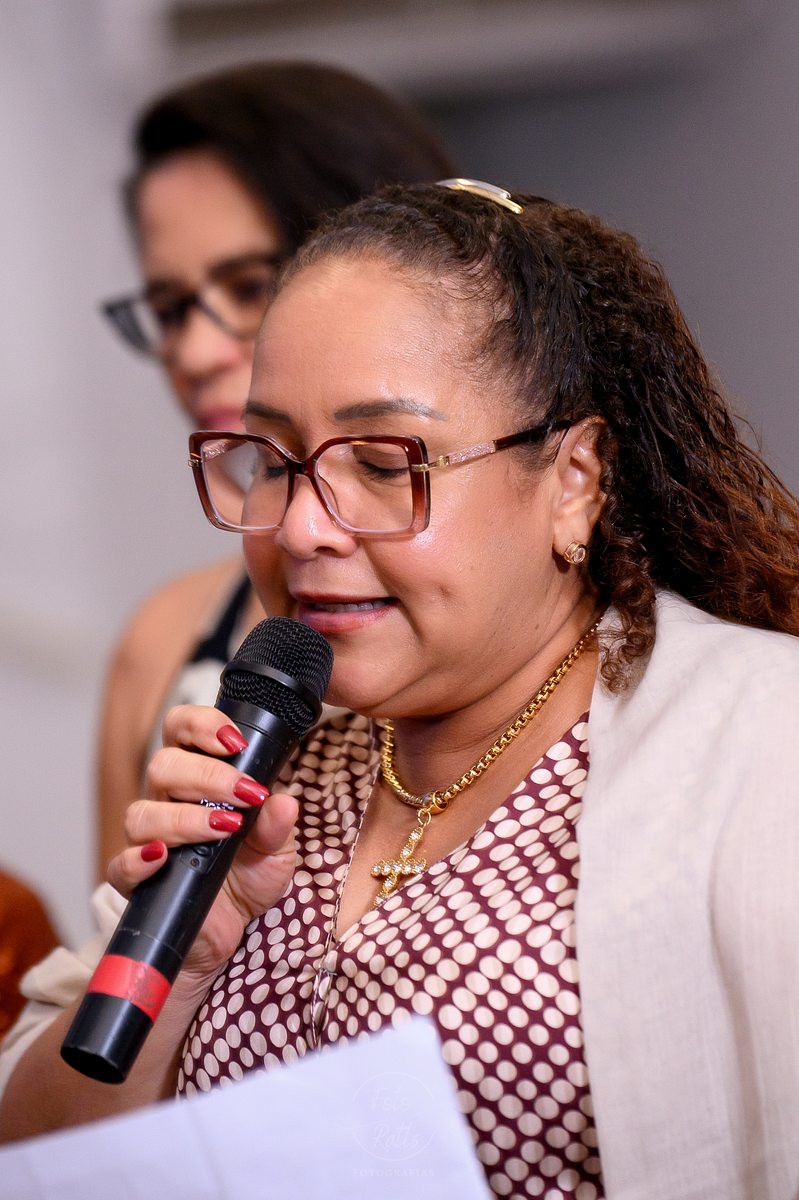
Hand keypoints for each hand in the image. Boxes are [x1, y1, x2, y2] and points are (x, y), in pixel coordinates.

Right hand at [107, 705, 298, 981]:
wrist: (230, 933)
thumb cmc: (248, 877)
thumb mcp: (277, 851)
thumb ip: (278, 826)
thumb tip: (284, 802)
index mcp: (197, 780)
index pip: (181, 730)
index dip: (202, 725)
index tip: (236, 742)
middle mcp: (166, 802)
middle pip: (163, 766)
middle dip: (207, 775)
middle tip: (246, 795)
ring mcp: (149, 842)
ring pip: (142, 812)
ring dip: (185, 817)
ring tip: (225, 829)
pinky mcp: (138, 884)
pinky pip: (120, 866)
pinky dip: (138, 860)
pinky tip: (164, 856)